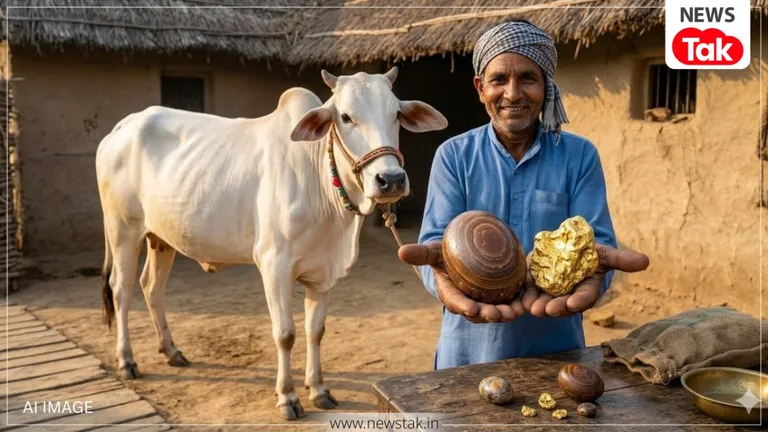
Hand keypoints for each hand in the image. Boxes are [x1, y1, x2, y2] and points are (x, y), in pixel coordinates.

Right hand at [397, 242, 525, 323]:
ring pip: (496, 312)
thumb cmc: (446, 254)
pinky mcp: (500, 298)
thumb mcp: (434, 252)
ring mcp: (485, 302)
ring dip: (505, 314)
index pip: (456, 302)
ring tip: (515, 311)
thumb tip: (401, 252)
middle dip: (487, 315)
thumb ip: (421, 254)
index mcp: (451, 293)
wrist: (465, 254)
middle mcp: (468, 302)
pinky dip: (518, 305)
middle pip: (478, 312)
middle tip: (496, 314)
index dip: (463, 306)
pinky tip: (526, 305)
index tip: (471, 309)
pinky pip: (510, 304)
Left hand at [523, 243, 649, 317]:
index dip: (579, 301)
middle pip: (563, 305)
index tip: (573, 303)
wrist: (565, 247)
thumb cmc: (589, 252)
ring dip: (539, 307)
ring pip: (545, 303)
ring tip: (533, 309)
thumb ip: (621, 259)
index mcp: (586, 289)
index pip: (584, 298)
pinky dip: (526, 299)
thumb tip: (646, 261)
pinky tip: (522, 302)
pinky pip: (530, 296)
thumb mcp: (604, 254)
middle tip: (547, 310)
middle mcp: (569, 295)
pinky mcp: (536, 287)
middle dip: (555, 308)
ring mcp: (551, 293)